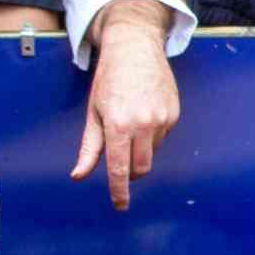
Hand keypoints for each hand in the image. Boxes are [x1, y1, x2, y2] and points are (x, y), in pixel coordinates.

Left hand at [74, 17, 179, 212]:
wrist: (135, 49)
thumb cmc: (109, 80)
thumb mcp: (93, 113)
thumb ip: (89, 148)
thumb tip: (79, 175)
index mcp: (118, 124)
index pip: (119, 168)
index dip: (119, 191)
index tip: (120, 205)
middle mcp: (144, 124)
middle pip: (141, 168)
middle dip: (130, 172)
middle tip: (121, 161)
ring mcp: (162, 119)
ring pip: (152, 153)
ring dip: (141, 150)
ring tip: (131, 124)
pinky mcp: (174, 113)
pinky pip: (163, 137)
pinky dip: (152, 136)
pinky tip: (144, 114)